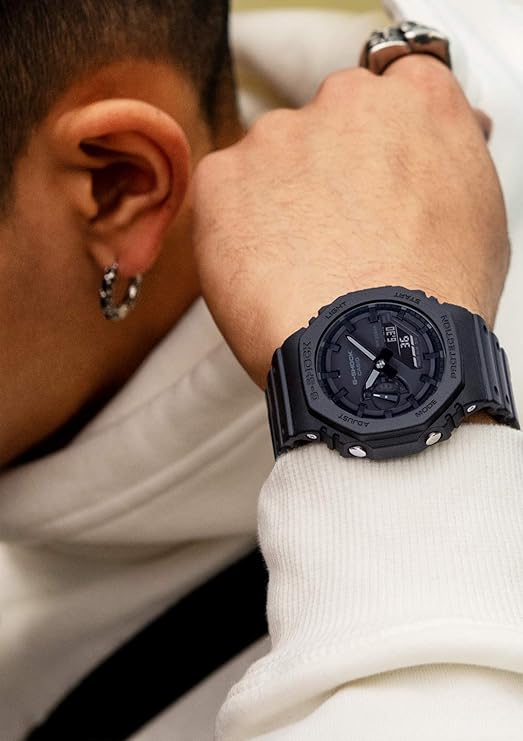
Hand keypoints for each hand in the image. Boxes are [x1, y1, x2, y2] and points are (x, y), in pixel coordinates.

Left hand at [193, 56, 508, 387]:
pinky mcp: (223, 177)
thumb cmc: (432, 299)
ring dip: (279, 201)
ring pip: (271, 161)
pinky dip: (235, 228)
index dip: (377, 143)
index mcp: (416, 100)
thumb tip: (429, 152)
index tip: (369, 175)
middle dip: (326, 172)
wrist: (374, 349)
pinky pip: (224, 195)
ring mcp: (279, 136)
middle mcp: (345, 101)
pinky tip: (264, 271)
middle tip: (335, 236)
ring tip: (299, 267)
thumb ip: (444, 161)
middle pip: (325, 126)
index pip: (391, 91)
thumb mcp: (477, 214)